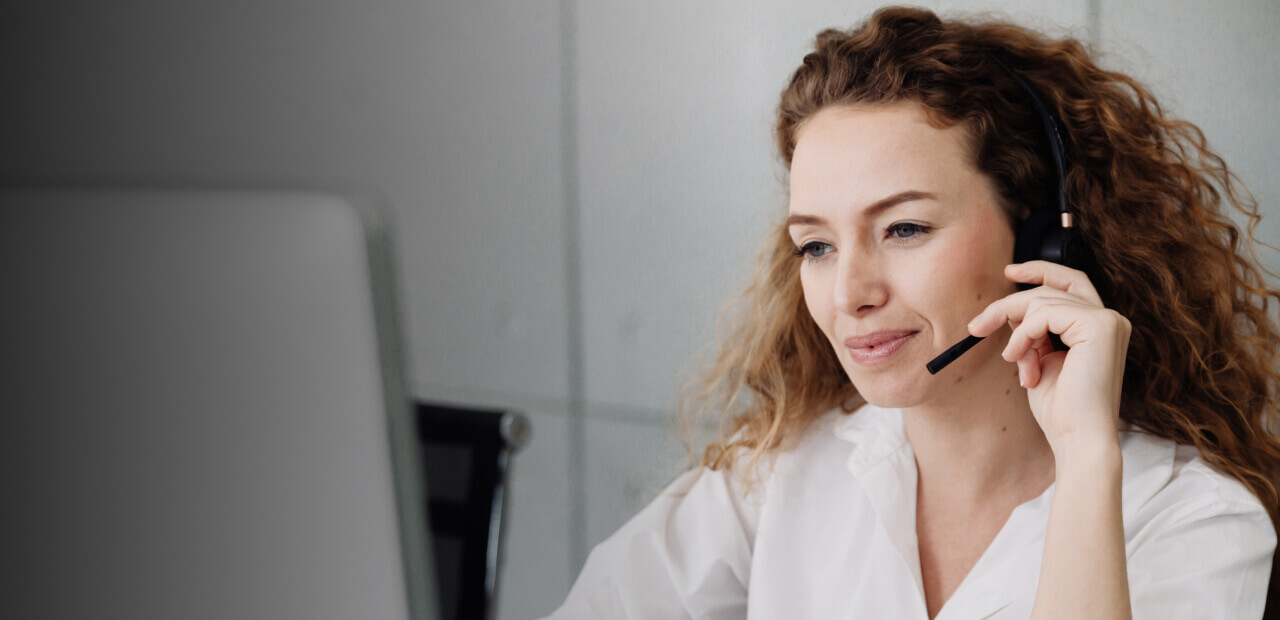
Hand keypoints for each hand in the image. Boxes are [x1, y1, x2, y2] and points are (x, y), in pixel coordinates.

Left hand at [967, 261, 1130, 453]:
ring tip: (1014, 361)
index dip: (1041, 272)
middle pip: (1050, 289)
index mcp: (1100, 327)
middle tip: (977, 327)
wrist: (1078, 438)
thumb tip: (1011, 310)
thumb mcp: (1040, 360)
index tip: (1009, 272)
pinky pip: (1044, 313)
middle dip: (1009, 304)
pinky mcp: (1100, 326)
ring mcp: (1108, 321)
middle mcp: (1110, 319)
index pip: (1071, 283)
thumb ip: (1033, 332)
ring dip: (1016, 331)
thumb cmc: (1060, 409)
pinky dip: (1023, 334)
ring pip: (1042, 300)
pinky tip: (1018, 359)